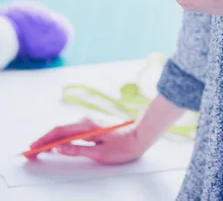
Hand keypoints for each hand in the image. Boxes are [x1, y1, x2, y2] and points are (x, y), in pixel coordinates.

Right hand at [27, 117, 143, 164]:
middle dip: (45, 140)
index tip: (32, 149)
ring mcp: (90, 121)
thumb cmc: (123, 147)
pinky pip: (73, 129)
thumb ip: (77, 150)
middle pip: (60, 129)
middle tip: (32, 152)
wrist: (141, 136)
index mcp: (87, 125)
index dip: (44, 140)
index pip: (59, 132)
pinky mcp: (94, 124)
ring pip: (66, 129)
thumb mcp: (99, 153)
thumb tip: (59, 148)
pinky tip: (58, 143)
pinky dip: (62, 136)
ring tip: (41, 148)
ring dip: (52, 138)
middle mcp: (87, 120)